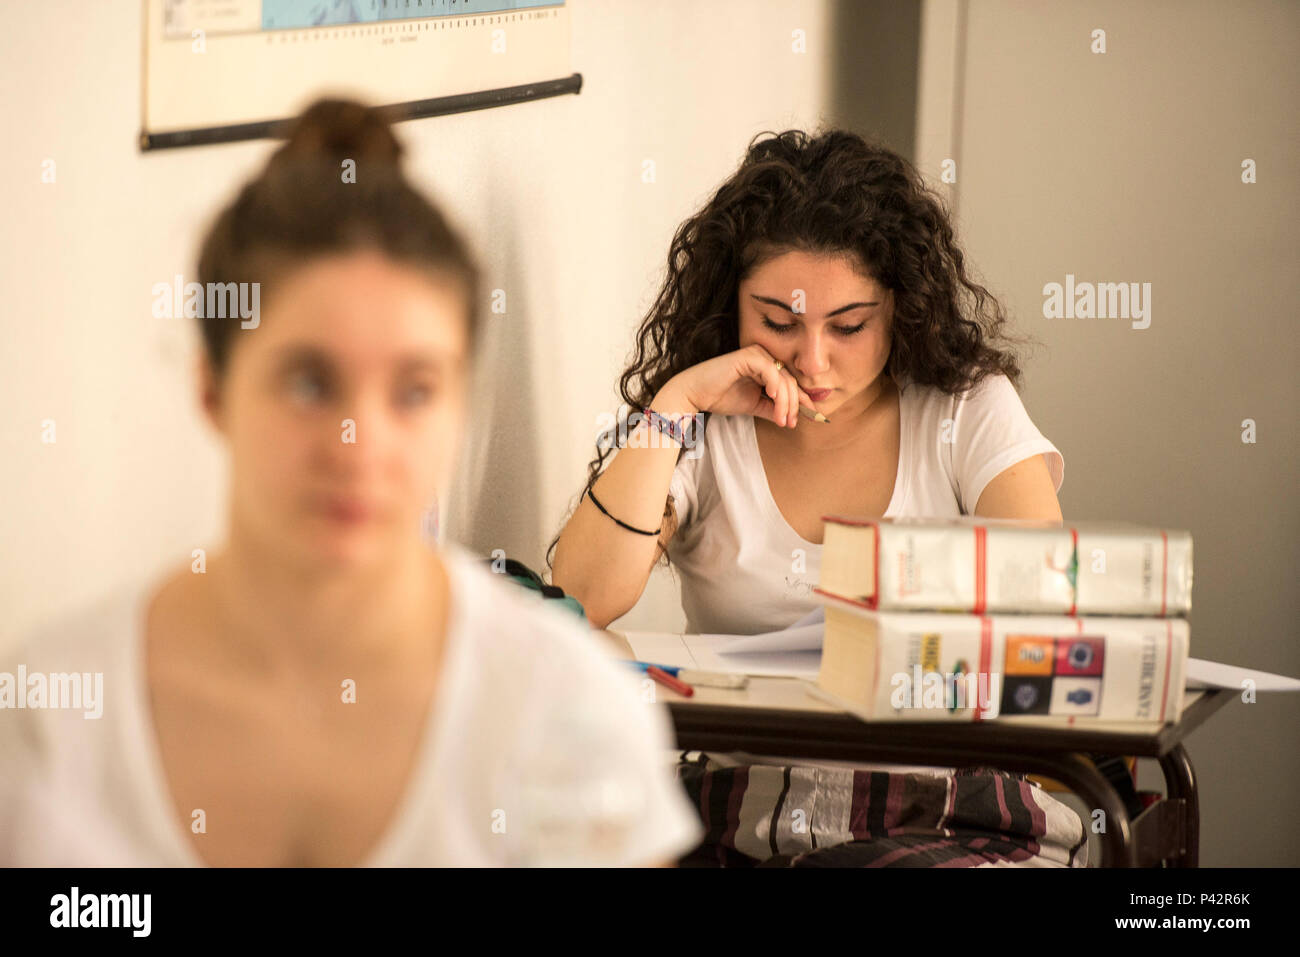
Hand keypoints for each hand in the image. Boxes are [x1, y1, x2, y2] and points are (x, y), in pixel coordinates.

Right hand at [658, 344, 815, 428]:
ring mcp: (756, 354)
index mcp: (766, 366)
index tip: (810, 418)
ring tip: (782, 419)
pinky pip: (770, 372)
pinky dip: (775, 387)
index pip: (790, 383)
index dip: (801, 401)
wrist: (694, 394)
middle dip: (794, 405)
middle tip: (790, 423)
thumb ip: (772, 408)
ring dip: (786, 402)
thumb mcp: (753, 406)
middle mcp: (764, 356)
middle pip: (790, 381)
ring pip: (783, 379)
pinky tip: (774, 399)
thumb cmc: (720, 397)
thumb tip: (792, 419)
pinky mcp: (748, 356)